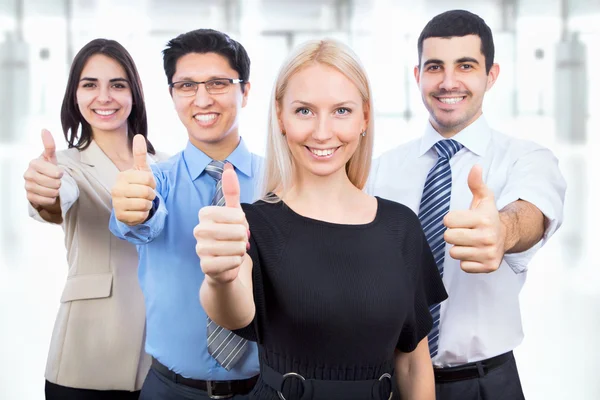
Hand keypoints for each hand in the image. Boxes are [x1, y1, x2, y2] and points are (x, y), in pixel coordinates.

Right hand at [24, 129, 62, 207]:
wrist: (44, 184)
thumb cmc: (49, 169)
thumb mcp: (51, 157)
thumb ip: (49, 145)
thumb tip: (44, 129)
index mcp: (34, 163)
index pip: (52, 171)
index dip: (58, 173)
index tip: (60, 173)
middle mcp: (27, 174)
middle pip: (53, 183)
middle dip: (59, 183)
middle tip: (57, 181)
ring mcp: (27, 186)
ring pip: (50, 192)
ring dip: (56, 191)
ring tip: (54, 187)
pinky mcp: (29, 197)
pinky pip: (46, 201)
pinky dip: (51, 199)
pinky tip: (49, 194)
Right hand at [111, 134, 155, 225]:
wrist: (131, 205)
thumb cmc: (137, 185)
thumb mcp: (140, 170)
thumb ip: (140, 154)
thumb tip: (138, 136)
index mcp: (122, 176)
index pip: (148, 179)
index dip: (152, 183)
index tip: (147, 184)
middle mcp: (116, 189)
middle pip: (147, 192)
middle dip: (151, 195)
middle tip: (145, 194)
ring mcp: (117, 204)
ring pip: (144, 204)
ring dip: (148, 205)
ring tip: (142, 202)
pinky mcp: (120, 216)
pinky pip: (141, 215)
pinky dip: (144, 214)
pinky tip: (138, 211)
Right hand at [194, 164, 249, 284]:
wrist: (224, 264)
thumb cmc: (229, 235)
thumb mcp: (233, 212)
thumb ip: (231, 191)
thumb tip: (228, 167)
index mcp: (204, 213)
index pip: (238, 215)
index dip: (243, 222)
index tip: (236, 225)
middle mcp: (198, 229)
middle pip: (238, 231)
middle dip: (243, 237)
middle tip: (235, 240)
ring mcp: (200, 249)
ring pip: (236, 247)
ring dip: (240, 250)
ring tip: (232, 250)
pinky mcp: (205, 266)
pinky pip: (232, 261)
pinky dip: (236, 262)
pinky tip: (229, 261)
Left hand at [443, 164, 504, 272]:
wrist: (506, 236)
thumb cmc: (488, 216)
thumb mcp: (484, 198)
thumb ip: (476, 183)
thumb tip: (476, 166)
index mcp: (484, 219)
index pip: (448, 221)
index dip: (451, 219)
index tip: (461, 219)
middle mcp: (488, 236)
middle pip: (449, 237)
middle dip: (453, 234)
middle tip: (465, 231)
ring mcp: (489, 253)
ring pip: (454, 253)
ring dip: (459, 248)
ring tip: (470, 242)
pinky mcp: (489, 266)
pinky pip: (463, 266)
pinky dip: (467, 261)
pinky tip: (475, 252)